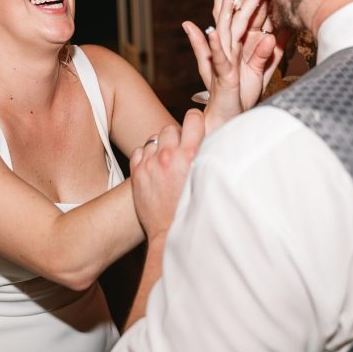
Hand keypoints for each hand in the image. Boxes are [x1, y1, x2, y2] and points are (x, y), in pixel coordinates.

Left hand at [129, 109, 205, 242]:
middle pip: (170, 128)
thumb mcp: (208, 180)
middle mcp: (168, 156)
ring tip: (168, 161)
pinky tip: (155, 168)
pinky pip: (140, 151)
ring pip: (154, 138)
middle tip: (182, 152)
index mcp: (191, 156)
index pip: (192, 118)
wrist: (170, 233)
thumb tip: (215, 141)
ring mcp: (150, 164)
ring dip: (161, 146)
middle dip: (176, 137)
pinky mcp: (137, 173)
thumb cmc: (194, 210)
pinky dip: (146, 156)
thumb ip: (207, 158)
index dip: (195, 122)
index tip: (195, 129)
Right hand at [185, 0, 283, 130]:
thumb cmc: (242, 93)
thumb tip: (272, 35)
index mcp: (238, 43)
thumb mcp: (258, 70)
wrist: (229, 117)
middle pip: (233, 12)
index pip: (242, 12)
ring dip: (225, 9)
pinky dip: (213, 45)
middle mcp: (229, 46)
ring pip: (226, 29)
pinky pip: (219, 58)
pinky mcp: (223, 74)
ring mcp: (224, 58)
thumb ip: (264, 52)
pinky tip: (212, 31)